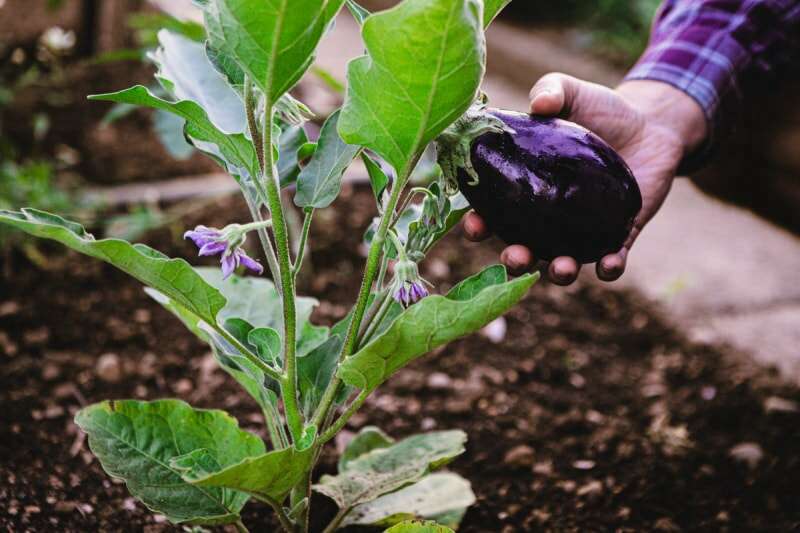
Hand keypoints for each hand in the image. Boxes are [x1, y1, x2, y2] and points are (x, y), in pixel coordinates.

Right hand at [464, 74, 707, 284]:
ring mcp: (582, 231)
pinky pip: (610, 261)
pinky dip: (608, 268)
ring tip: (560, 268)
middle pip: (523, 248)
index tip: (475, 226)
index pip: (493, 213)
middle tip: (515, 256)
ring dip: (557, 272)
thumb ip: (551, 91)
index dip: (479, 224)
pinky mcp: (618, 235)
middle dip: (514, 260)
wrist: (651, 125)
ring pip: (562, 263)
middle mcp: (549, 218)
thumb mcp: (572, 93)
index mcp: (527, 189)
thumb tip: (538, 104)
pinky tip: (608, 264)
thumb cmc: (602, 110)